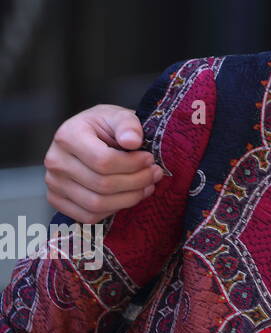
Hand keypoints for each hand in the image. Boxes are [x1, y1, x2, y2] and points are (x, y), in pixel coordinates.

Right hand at [44, 105, 163, 223]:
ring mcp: (53, 183)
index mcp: (68, 136)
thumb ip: (128, 124)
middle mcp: (55, 161)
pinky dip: (113, 210)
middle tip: (155, 173)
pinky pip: (87, 216)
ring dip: (129, 198)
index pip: (103, 161)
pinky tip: (129, 196)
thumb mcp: (118, 116)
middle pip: (102, 185)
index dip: (133, 164)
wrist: (88, 135)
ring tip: (147, 185)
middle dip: (137, 181)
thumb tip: (132, 141)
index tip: (150, 158)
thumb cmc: (105, 126)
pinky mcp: (56, 199)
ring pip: (96, 204)